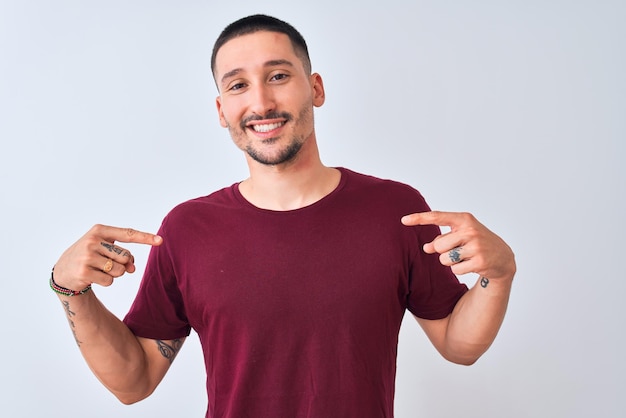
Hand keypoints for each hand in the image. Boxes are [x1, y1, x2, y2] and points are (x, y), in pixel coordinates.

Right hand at [53, 224, 161, 291]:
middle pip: (126, 257)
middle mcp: (93, 241)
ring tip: (99, 269)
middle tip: (107, 263)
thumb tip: (133, 269)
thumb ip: (123, 256)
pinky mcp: (84, 272)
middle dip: (122, 264)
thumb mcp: (105, 250)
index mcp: (100, 230)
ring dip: (114, 274)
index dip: (146, 238)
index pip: (128, 234)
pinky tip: (93, 277)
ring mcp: (87, 256)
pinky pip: (110, 281)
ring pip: (120, 270)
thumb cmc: (91, 256)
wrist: (63, 270)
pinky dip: (106, 281)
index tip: (161, 240)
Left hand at [401, 211, 515, 280]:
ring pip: (444, 259)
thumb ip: (441, 240)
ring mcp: (476, 246)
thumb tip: (425, 248)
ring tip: (466, 257)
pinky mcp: (480, 262)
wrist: (503, 257)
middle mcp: (470, 230)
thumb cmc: (475, 243)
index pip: (438, 217)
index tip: (403, 220)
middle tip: (459, 250)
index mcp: (464, 219)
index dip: (419, 218)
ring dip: (450, 262)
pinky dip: (459, 270)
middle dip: (443, 251)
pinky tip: (471, 265)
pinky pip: (455, 270)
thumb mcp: (460, 236)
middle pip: (438, 246)